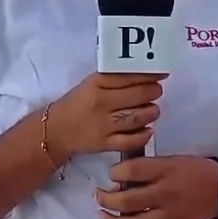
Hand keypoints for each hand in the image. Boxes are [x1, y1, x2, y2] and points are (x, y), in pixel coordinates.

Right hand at [48, 72, 166, 158]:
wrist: (56, 130)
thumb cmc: (78, 103)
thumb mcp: (90, 84)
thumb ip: (114, 80)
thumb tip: (145, 75)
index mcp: (96, 84)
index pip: (127, 76)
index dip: (149, 75)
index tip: (161, 74)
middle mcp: (100, 103)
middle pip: (135, 96)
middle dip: (153, 92)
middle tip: (157, 91)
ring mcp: (103, 125)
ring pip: (136, 118)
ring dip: (151, 113)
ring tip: (154, 110)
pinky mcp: (104, 144)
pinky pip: (130, 141)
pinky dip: (143, 135)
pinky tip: (148, 130)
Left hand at [95, 156, 217, 218]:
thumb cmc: (195, 170)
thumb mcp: (173, 159)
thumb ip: (149, 167)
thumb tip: (121, 176)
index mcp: (167, 170)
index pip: (133, 170)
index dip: (115, 172)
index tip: (111, 173)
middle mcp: (166, 193)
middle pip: (128, 200)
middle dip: (107, 198)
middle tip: (99, 196)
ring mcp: (169, 215)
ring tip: (103, 216)